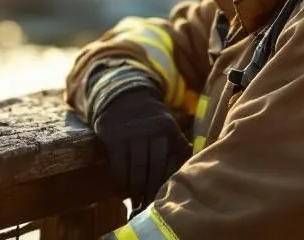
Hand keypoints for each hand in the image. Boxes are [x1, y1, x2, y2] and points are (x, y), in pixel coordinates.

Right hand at [92, 85, 191, 209]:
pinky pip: (119, 165)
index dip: (168, 183)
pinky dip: (121, 181)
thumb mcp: (168, 126)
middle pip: (154, 169)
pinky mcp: (113, 137)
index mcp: (168, 129)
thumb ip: (178, 146)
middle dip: (152, 191)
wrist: (124, 96)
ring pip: (136, 170)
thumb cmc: (151, 119)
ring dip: (136, 191)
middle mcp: (151, 130)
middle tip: (150, 208)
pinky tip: (124, 191)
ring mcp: (131, 133)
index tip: (166, 199)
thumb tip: (190, 171)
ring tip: (137, 203)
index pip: (170, 162)